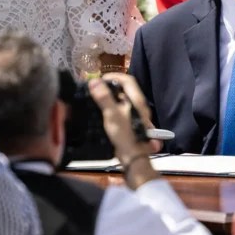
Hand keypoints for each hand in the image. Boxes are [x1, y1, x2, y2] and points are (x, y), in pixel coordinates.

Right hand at [87, 74, 160, 188]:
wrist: (133, 157)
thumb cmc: (124, 135)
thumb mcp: (112, 115)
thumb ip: (104, 98)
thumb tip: (94, 81)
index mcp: (137, 100)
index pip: (128, 80)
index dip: (114, 76)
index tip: (100, 79)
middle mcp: (140, 105)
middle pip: (126, 89)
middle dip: (111, 86)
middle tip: (96, 89)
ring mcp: (137, 114)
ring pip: (124, 100)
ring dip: (111, 97)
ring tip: (97, 99)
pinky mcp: (132, 123)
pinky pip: (122, 109)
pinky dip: (113, 106)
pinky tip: (103, 113)